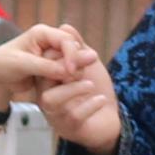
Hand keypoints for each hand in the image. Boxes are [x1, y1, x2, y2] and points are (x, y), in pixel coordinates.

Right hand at [10, 24, 119, 153]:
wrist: (111, 119)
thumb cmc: (97, 91)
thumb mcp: (88, 65)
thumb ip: (78, 47)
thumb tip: (65, 26)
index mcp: (48, 81)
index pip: (44, 63)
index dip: (60, 55)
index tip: (81, 51)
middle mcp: (47, 98)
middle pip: (43, 81)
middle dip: (64, 70)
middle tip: (84, 67)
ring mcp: (56, 115)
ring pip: (51, 100)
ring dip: (72, 89)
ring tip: (90, 84)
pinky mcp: (69, 129)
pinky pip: (73, 116)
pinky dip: (88, 106)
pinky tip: (101, 99)